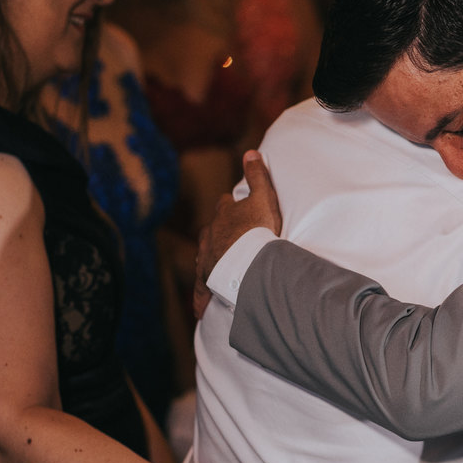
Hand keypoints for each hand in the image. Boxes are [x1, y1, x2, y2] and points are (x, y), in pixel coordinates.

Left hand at [194, 150, 282, 317]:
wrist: (246, 260)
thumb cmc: (257, 230)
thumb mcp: (263, 197)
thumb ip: (257, 176)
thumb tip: (251, 152)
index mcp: (224, 215)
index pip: (226, 206)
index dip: (233, 208)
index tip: (239, 212)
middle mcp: (210, 234)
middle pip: (212, 230)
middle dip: (220, 234)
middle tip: (232, 242)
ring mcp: (206, 256)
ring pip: (205, 256)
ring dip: (213, 261)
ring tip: (220, 269)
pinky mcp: (206, 278)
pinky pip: (201, 289)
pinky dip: (200, 298)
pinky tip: (199, 310)